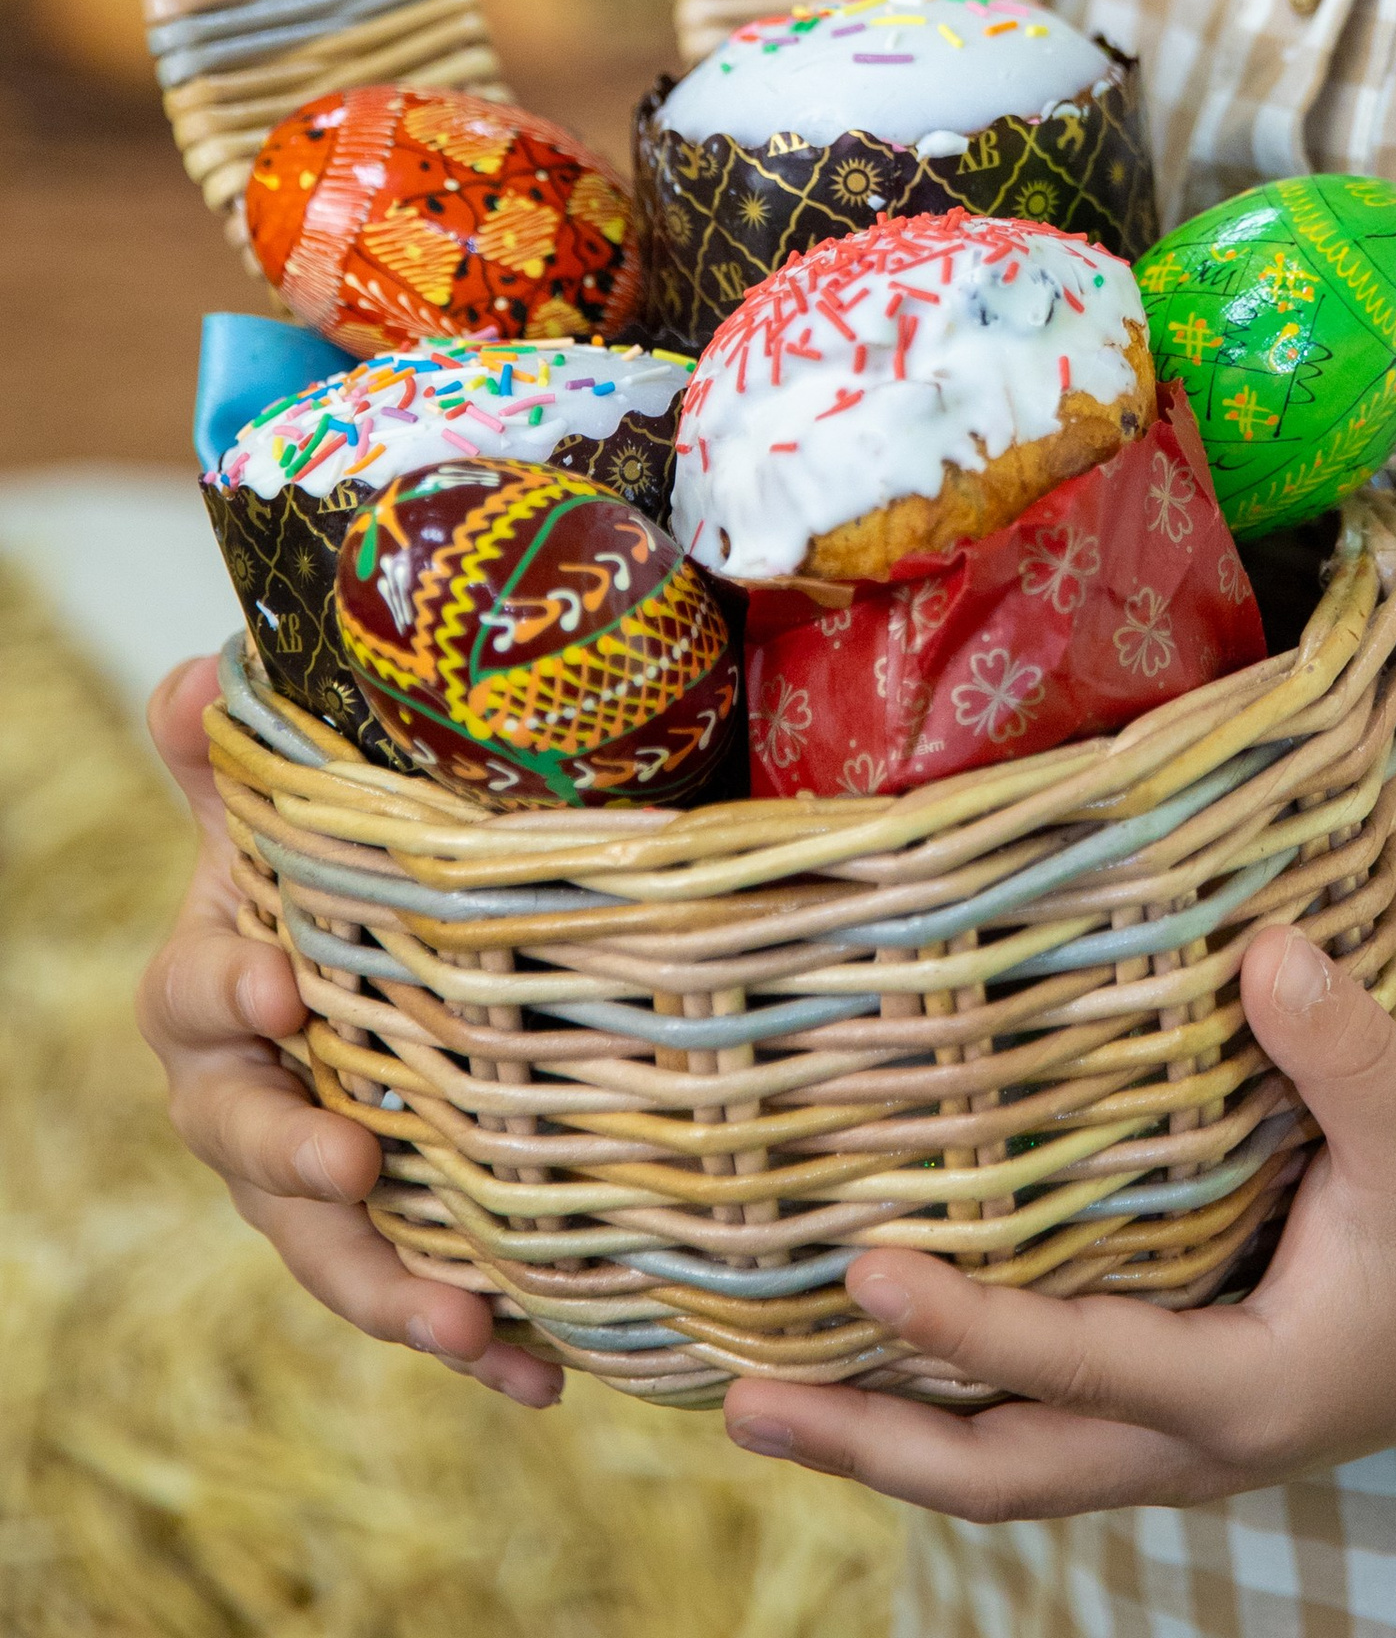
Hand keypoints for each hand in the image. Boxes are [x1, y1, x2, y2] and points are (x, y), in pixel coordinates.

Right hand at [136, 655, 559, 1407]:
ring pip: (333, 1249)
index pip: (194, 999)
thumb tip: (200, 678)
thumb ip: (236, 749)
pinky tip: (544, 1374)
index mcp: (215, 992)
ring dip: (394, 1290)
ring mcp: (320, 1180)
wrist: (376, 947)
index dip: (227, 997)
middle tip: (356, 1169)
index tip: (279, 993)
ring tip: (468, 1325)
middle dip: (300, 1168)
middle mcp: (251, 1102)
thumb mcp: (283, 804)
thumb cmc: (324, 872)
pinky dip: (481, 1340)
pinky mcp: (399, 1228)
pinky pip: (429, 1288)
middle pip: (251, 1150)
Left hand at [721, 921, 1395, 1515]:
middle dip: (871, 1443)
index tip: (863, 1272)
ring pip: (1004, 1475)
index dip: (965, 1329)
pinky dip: (943, 1421)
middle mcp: (1192, 1448)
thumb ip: (1346, 1053)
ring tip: (763, 1400)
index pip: (1075, 1365)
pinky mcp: (1168, 1424)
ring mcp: (1175, 1452)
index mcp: (1245, 1390)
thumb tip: (1268, 951)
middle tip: (744, 1401)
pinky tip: (873, 1371)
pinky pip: (1033, 1441)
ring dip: (887, 1446)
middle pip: (1003, 1474)